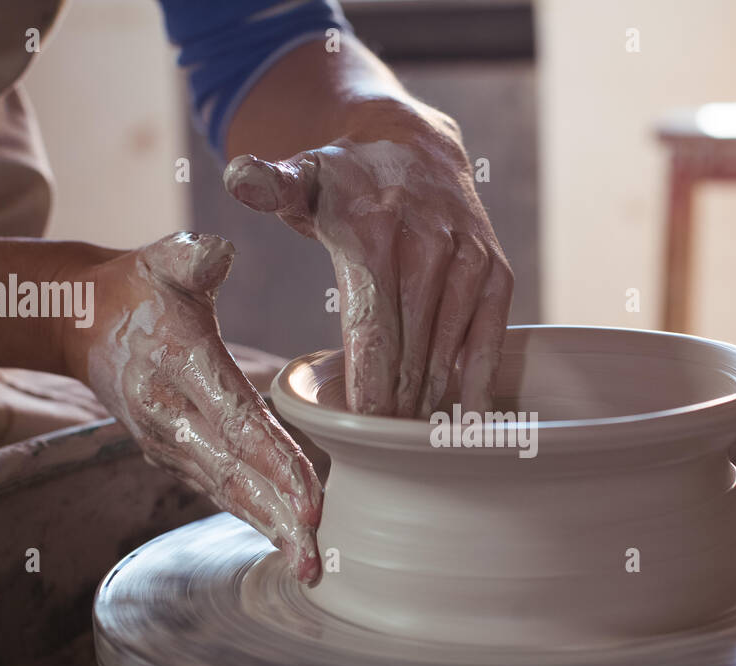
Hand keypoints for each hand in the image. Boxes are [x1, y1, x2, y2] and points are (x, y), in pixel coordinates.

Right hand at [61, 232, 322, 581]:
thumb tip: (219, 254)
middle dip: (279, 517)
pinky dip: (250, 516)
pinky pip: (217, 489)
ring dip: (268, 529)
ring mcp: (168, 442)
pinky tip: (283, 540)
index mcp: (182, 367)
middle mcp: (173, 415)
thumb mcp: (164, 258)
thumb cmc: (139, 287)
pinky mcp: (170, 455)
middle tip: (316, 558)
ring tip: (308, 565)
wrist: (79, 320)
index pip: (239, 422)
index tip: (313, 499)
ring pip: (227, 491)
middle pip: (237, 474)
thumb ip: (192, 258)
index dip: (277, 463)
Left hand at [223, 104, 512, 416]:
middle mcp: (429, 245)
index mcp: (375, 231)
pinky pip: (488, 339)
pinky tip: (465, 423)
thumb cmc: (346, 181)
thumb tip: (239, 177)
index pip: (372, 328)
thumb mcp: (300, 174)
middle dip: (397, 403)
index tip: (362, 427)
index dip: (370, 384)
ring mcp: (468, 260)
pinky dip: (478, 384)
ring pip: (448, 351)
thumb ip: (268, 185)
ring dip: (432, 401)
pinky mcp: (496, 272)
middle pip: (410, 349)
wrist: (415, 149)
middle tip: (382, 447)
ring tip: (414, 444)